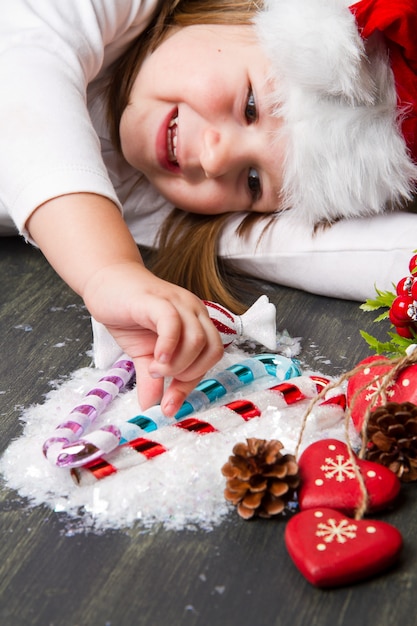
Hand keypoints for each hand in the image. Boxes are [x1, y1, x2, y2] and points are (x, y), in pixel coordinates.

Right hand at [83, 262, 223, 415]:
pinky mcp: (157, 300)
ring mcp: (178, 303)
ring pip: (197, 339)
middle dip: (189, 374)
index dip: (191, 385)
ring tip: (155, 369)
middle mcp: (194, 312)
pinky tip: (156, 359)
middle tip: (163, 379)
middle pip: (213, 349)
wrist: (106, 283)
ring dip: (177, 364)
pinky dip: (168, 346)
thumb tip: (151, 408)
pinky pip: (173, 323)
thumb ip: (152, 379)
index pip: (210, 358)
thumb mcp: (144, 354)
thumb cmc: (130, 314)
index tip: (169, 406)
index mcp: (197, 324)